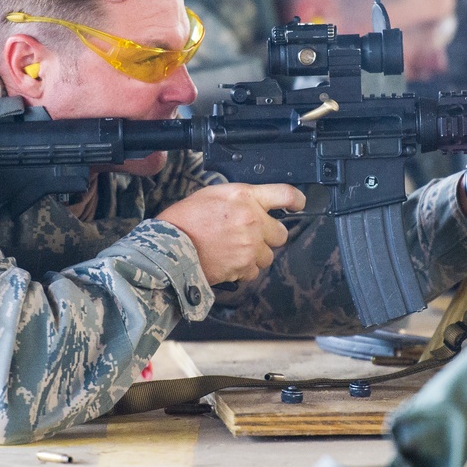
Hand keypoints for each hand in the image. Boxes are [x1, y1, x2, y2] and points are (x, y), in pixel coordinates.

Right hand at [156, 183, 305, 286]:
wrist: (168, 247)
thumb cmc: (185, 220)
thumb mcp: (212, 195)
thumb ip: (240, 199)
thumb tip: (256, 205)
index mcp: (244, 197)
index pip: (285, 195)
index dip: (296, 200)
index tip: (298, 205)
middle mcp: (252, 220)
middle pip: (281, 233)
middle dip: (268, 236)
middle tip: (250, 236)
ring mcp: (250, 245)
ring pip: (268, 255)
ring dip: (255, 255)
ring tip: (233, 251)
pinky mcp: (244, 267)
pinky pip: (254, 271)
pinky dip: (244, 270)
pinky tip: (227, 262)